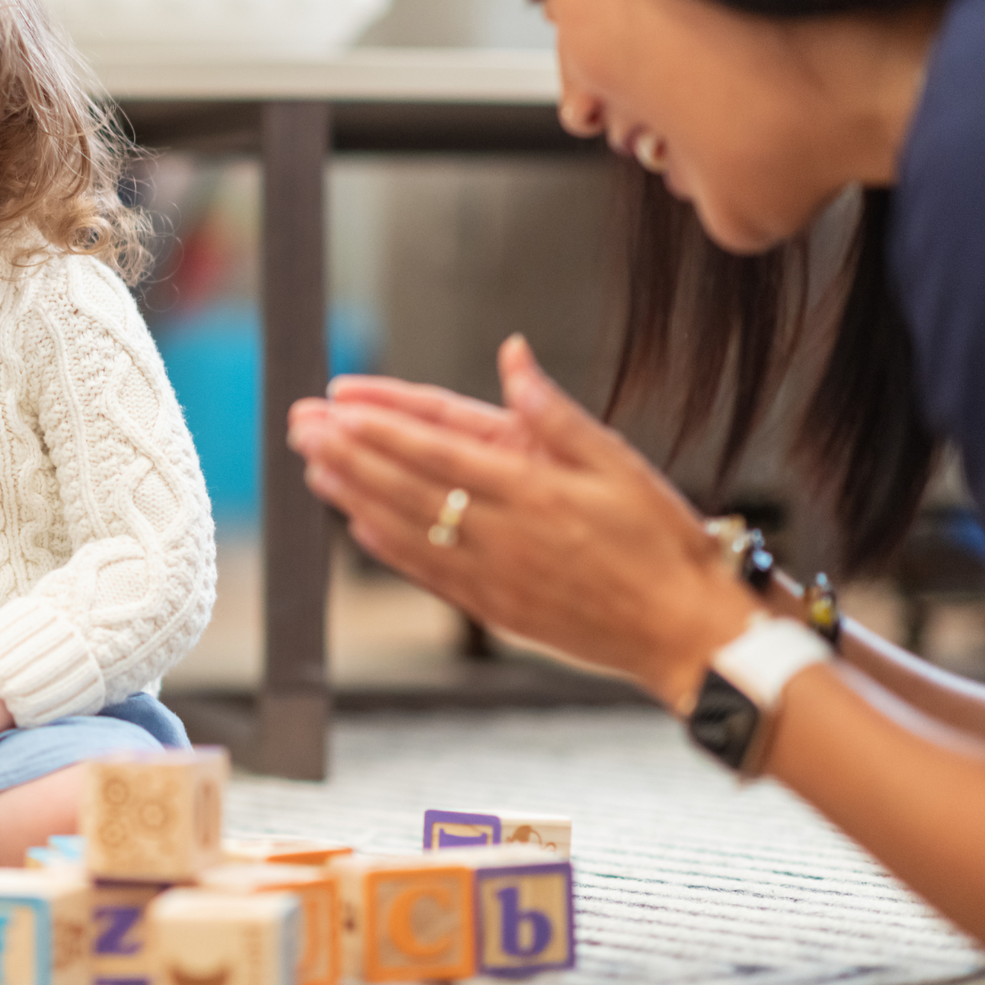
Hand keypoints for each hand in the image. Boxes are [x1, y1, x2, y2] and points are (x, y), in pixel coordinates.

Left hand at [287, 335, 754, 707]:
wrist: (683, 628)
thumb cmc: (660, 538)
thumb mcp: (620, 462)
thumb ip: (555, 413)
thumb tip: (512, 355)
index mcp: (532, 487)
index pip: (436, 446)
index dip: (382, 422)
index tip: (339, 402)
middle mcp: (501, 531)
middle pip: (406, 484)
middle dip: (348, 452)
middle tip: (301, 425)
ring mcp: (491, 574)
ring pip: (405, 528)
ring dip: (353, 495)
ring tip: (312, 466)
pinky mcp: (493, 607)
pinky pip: (427, 572)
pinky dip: (388, 548)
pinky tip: (357, 524)